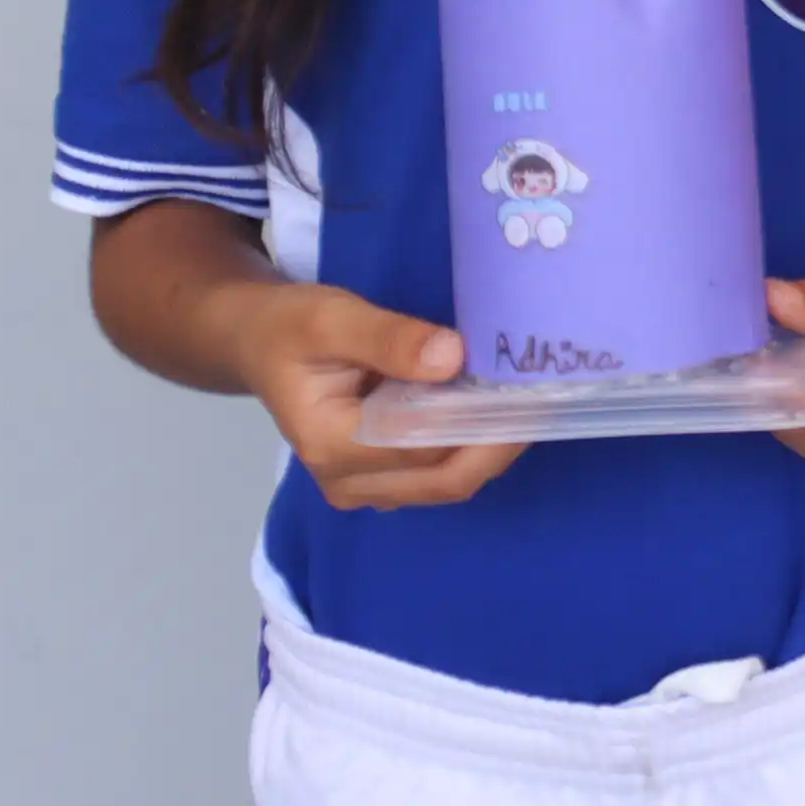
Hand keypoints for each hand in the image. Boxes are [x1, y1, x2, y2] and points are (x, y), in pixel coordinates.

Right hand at [227, 280, 523, 511]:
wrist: (259, 343)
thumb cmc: (290, 328)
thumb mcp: (331, 318)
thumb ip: (389, 338)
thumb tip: (453, 358)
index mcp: (331, 445)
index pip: (423, 449)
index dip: (479, 424)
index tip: (527, 391)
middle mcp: (348, 482)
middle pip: (444, 479)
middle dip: (498, 442)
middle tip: (545, 397)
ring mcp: (366, 487)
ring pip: (448, 482)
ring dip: (491, 446)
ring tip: (529, 400)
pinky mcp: (383, 479)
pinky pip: (440, 474)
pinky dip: (473, 446)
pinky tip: (498, 409)